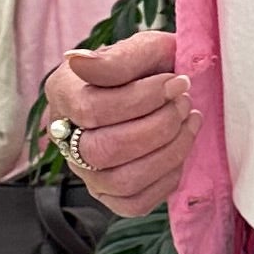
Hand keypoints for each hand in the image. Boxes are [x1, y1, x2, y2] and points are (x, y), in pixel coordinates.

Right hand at [48, 29, 196, 217]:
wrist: (164, 87)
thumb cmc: (149, 66)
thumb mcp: (140, 48)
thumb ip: (115, 58)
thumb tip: (77, 61)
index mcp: (64, 93)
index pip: (92, 110)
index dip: (141, 99)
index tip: (176, 82)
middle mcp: (66, 137)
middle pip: (103, 151)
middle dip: (157, 127)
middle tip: (184, 103)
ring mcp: (86, 170)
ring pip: (120, 181)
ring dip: (168, 153)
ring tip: (189, 122)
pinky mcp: (111, 195)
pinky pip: (134, 204)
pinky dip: (166, 179)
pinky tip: (180, 149)